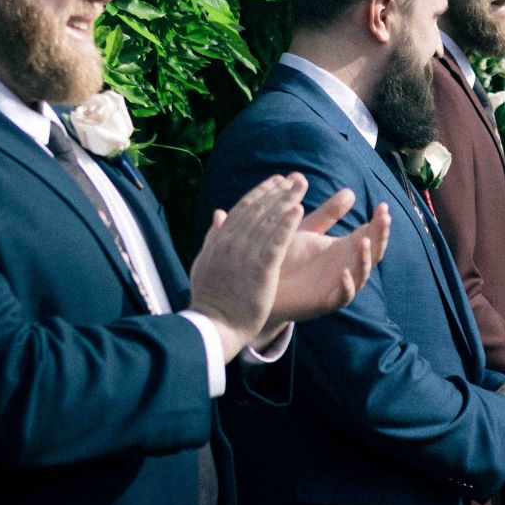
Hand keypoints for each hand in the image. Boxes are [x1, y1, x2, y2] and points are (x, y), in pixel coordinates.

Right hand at [189, 175, 307, 360]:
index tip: (275, 181)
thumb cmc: (210, 299)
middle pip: (258, 210)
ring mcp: (246, 255)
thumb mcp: (204, 263)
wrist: (213, 326)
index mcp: (220, 240)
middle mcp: (232, 243)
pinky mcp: (260, 270)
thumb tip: (218, 214)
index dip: (261, 193)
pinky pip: (277, 242)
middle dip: (278, 192)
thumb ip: (212, 237)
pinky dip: (287, 224)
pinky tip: (299, 210)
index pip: (243, 209)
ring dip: (286, 201)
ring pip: (268, 221)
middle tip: (295, 178)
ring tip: (300, 186)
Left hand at [269, 188, 389, 334]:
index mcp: (345, 248)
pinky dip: (346, 286)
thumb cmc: (286, 256)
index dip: (379, 222)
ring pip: (361, 275)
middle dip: (380, 236)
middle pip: (373, 252)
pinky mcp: (325, 302)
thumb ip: (328, 214)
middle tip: (384, 218)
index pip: (370, 234)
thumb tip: (350, 191)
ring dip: (365, 259)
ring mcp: (339, 285)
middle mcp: (347, 266)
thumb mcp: (308, 230)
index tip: (383, 206)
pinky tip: (343, 272)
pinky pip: (343, 297)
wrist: (264, 283)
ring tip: (364, 241)